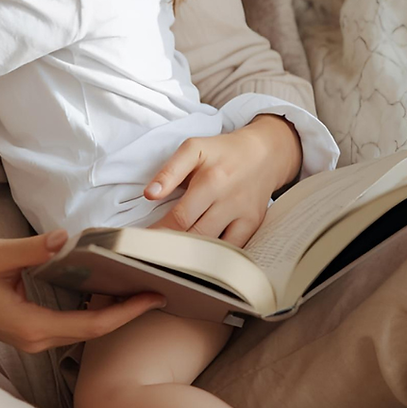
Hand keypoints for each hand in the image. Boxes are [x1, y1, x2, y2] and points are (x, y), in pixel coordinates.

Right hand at [0, 231, 166, 352]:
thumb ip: (34, 248)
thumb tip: (68, 238)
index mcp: (31, 326)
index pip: (92, 325)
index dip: (127, 312)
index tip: (154, 296)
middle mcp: (34, 339)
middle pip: (92, 332)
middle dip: (126, 313)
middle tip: (157, 289)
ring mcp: (29, 338)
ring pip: (80, 331)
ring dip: (108, 313)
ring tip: (136, 289)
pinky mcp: (24, 330)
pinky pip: (66, 326)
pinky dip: (88, 311)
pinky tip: (99, 292)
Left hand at [142, 114, 301, 247]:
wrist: (263, 154)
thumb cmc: (222, 152)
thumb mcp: (192, 149)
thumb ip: (169, 172)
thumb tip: (150, 194)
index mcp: (210, 180)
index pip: (180, 216)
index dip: (159, 232)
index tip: (143, 242)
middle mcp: (228, 199)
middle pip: (196, 234)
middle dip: (172, 245)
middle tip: (153, 252)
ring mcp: (243, 214)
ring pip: (214, 245)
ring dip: (191, 254)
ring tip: (171, 257)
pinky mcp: (253, 224)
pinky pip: (233, 249)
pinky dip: (215, 256)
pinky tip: (199, 258)